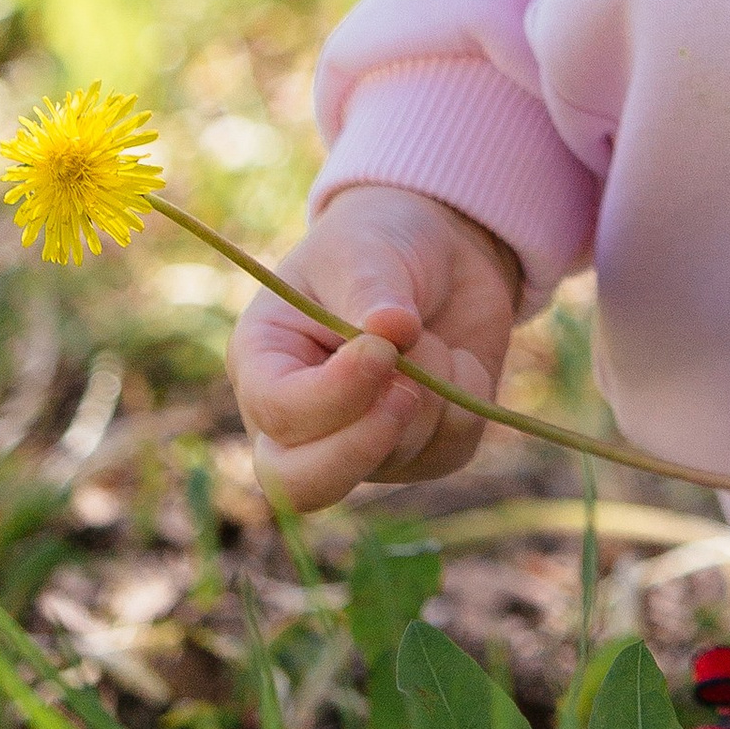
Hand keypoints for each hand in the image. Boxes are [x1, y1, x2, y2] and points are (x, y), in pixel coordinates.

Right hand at [227, 185, 520, 513]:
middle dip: (362, 447)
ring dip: (429, 390)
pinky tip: (456, 357)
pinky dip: (465, 399)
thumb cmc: (381, 243)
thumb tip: (393, 329)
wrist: (442, 251)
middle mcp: (300, 419)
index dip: (333, 395)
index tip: (383, 349)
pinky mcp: (418, 451)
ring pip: (393, 459)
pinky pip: (448, 451)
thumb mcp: (365, 249)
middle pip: (305, 485)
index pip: (279, 414)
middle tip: (406, 391)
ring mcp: (358, 444)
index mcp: (264, 364)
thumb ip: (371, 289)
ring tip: (428, 331)